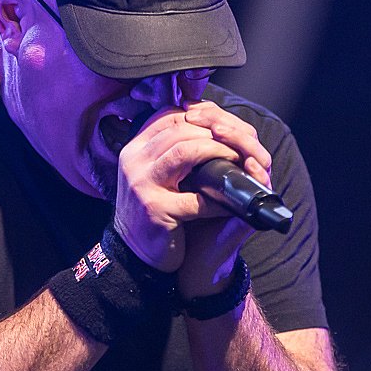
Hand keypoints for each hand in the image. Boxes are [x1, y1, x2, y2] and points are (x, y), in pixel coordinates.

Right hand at [112, 101, 270, 285]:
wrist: (132, 255)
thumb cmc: (152, 212)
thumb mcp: (153, 175)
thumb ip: (170, 151)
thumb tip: (211, 127)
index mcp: (134, 149)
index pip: (168, 116)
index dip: (200, 115)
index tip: (224, 125)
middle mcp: (133, 162)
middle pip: (179, 129)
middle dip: (215, 132)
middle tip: (238, 144)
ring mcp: (141, 185)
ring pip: (184, 152)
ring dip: (217, 152)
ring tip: (237, 161)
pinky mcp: (155, 211)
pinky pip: (195, 199)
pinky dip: (217, 199)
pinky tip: (229, 203)